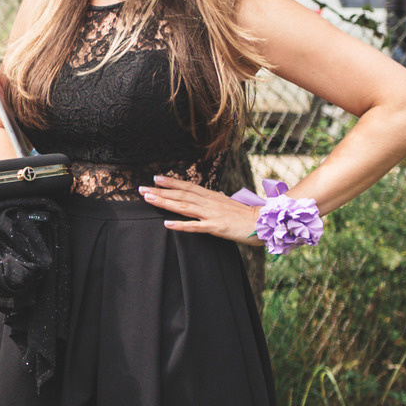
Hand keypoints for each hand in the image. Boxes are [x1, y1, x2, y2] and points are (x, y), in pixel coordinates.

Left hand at [141, 174, 266, 243]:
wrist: (264, 222)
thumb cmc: (246, 215)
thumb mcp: (227, 203)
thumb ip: (214, 200)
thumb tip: (205, 196)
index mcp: (212, 196)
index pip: (188, 186)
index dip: (171, 182)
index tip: (156, 178)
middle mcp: (209, 202)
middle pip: (181, 195)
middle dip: (160, 191)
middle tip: (141, 188)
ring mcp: (212, 214)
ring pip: (184, 207)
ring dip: (165, 202)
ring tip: (148, 198)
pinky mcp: (216, 227)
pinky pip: (195, 226)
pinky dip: (180, 225)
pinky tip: (167, 223)